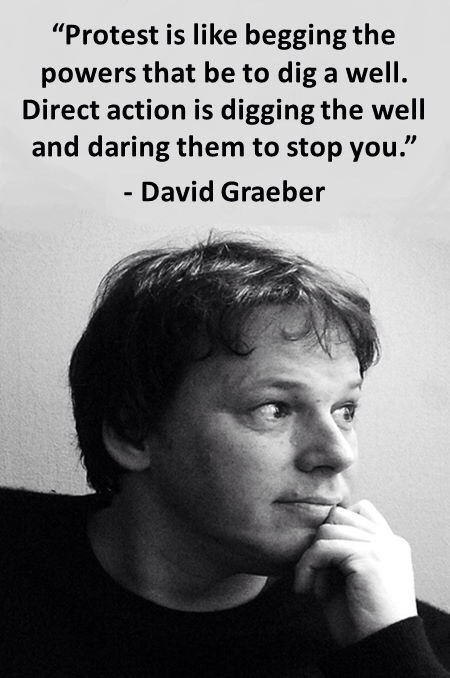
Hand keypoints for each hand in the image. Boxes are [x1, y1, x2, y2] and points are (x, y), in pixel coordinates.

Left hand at [294, 500, 417, 645]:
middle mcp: (389, 542)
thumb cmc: (362, 622)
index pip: (358, 510)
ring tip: (313, 586)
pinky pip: (323, 548)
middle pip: (339, 515)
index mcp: (390, 545)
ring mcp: (381, 547)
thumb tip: (313, 533)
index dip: (334, 528)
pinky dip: (307, 566)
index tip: (323, 561)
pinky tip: (305, 590)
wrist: (380, 650)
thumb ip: (339, 552)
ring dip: (311, 557)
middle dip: (321, 542)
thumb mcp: (350, 579)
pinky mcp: (368, 558)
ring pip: (328, 529)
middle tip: (315, 575)